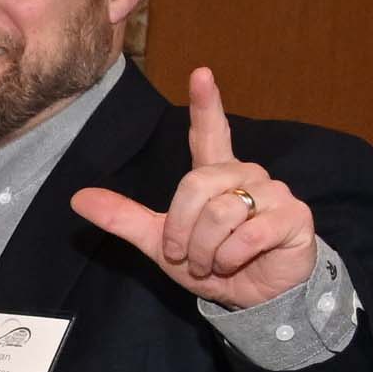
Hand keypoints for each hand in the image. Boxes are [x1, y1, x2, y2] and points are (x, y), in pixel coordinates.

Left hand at [72, 68, 314, 308]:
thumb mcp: (161, 243)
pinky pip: (248, 233)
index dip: (205, 104)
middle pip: (196, 185)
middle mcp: (247, 175)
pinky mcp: (294, 216)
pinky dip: (230, 257)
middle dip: (182, 230)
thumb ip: (124, 218)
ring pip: (220, 211)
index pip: (210, 133)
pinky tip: (235, 263)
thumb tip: (78, 198)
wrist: (252, 299)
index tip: (200, 73)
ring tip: (213, 262)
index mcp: (215, 176)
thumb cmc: (212, 264)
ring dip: (205, 250)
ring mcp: (275, 193)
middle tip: (187, 256)